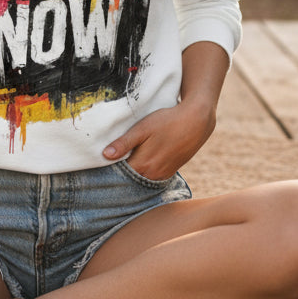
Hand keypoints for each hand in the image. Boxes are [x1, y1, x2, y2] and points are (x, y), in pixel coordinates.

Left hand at [102, 98, 216, 179]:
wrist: (196, 121)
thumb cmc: (168, 121)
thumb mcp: (143, 128)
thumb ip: (124, 143)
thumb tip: (105, 155)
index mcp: (143, 165)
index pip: (119, 174)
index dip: (109, 168)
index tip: (101, 162)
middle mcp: (153, 174)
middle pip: (130, 178)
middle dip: (120, 172)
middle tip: (111, 160)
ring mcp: (163, 174)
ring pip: (141, 177)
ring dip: (133, 171)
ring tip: (126, 159)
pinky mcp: (171, 171)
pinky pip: (152, 175)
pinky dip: (145, 171)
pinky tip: (142, 160)